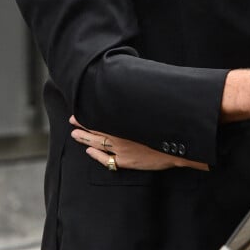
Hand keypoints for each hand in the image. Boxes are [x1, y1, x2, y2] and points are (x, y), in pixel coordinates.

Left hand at [69, 116, 208, 171]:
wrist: (176, 147)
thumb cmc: (167, 125)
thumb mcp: (152, 110)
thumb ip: (141, 102)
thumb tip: (135, 87)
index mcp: (124, 121)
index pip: (100, 116)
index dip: (88, 114)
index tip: (79, 110)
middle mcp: (120, 135)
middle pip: (96, 129)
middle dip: (82, 125)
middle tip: (72, 120)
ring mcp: (121, 149)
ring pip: (97, 143)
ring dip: (84, 139)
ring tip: (75, 135)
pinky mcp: (126, 161)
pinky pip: (106, 159)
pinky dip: (96, 155)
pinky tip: (89, 152)